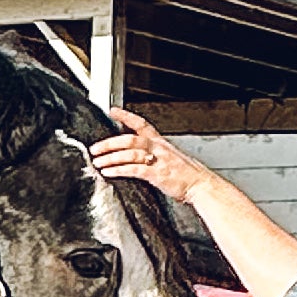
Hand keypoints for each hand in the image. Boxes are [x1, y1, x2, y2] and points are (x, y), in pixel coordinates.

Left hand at [88, 106, 210, 206]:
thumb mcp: (171, 158)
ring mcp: (158, 160)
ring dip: (110, 158)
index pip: (141, 124)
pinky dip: (118, 170)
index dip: (126, 116)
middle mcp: (158, 148)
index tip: (112, 111)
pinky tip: (109, 173)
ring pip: (129, 153)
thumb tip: (140, 155)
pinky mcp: (157, 175)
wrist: (201, 185)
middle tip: (95, 148)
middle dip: (109, 143)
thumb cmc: (187, 175)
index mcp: (161, 143)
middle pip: (129, 139)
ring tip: (98, 162)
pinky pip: (134, 169)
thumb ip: (155, 154)